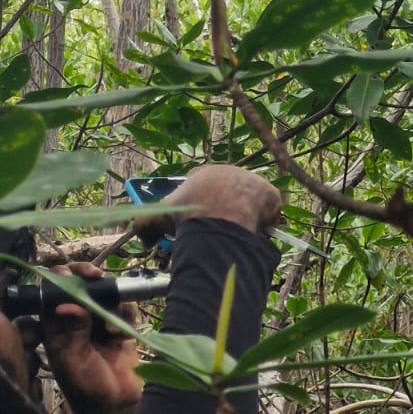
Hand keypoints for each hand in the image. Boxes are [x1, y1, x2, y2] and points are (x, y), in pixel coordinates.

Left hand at [40, 263, 141, 413]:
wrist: (116, 409)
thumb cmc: (86, 389)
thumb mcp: (73, 361)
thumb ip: (72, 331)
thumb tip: (69, 304)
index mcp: (54, 325)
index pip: (52, 290)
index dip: (61, 278)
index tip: (72, 278)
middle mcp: (74, 319)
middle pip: (78, 283)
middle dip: (86, 277)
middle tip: (96, 277)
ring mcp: (98, 321)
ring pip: (103, 292)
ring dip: (108, 300)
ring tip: (109, 327)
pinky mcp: (120, 326)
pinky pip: (124, 307)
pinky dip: (124, 314)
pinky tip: (121, 336)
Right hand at [136, 163, 281, 245]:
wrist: (221, 217)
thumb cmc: (190, 213)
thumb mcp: (158, 217)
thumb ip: (144, 226)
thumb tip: (142, 238)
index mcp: (205, 174)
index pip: (204, 191)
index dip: (202, 210)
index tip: (200, 228)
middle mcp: (229, 173)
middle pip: (229, 198)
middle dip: (225, 217)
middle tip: (220, 237)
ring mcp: (252, 183)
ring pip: (249, 206)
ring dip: (245, 221)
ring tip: (238, 240)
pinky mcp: (270, 195)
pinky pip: (267, 214)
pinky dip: (262, 226)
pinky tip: (254, 237)